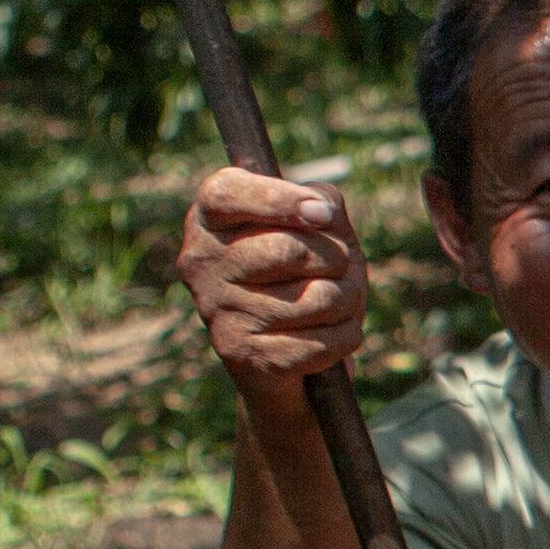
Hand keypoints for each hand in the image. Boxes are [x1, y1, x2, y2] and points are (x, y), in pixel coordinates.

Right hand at [176, 163, 370, 397]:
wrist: (293, 349)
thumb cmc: (309, 270)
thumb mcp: (320, 223)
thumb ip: (322, 200)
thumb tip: (319, 211)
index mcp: (210, 218)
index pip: (227, 194)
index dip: (281, 200)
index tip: (323, 214)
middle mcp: (201, 261)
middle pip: (289, 251)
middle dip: (336, 259)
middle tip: (338, 267)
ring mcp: (216, 310)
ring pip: (317, 298)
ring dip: (348, 298)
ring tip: (337, 301)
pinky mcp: (241, 354)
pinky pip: (322, 342)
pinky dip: (346, 335)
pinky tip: (331, 332)